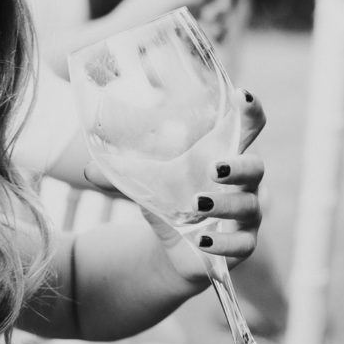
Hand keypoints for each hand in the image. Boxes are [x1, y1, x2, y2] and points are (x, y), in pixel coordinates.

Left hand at [85, 89, 266, 280]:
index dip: (251, 111)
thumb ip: (120, 176)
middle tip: (214, 167)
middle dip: (239, 166)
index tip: (242, 95)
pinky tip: (202, 241)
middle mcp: (242, 184)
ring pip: (248, 206)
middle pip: (256, 168)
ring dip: (223, 204)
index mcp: (223, 157)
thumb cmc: (170, 201)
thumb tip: (87, 169)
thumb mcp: (145, 185)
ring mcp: (246, 215)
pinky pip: (242, 244)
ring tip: (196, 203)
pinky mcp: (242, 244)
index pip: (248, 128)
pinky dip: (223, 243)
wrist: (177, 248)